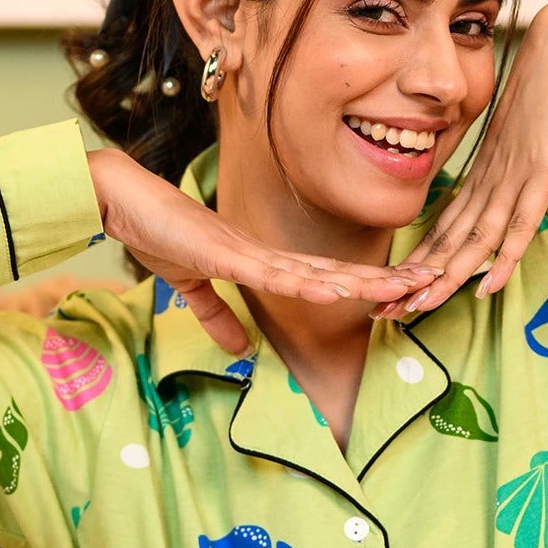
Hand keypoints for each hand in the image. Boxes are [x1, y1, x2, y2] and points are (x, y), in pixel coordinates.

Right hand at [87, 148, 420, 353]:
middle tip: (429, 281)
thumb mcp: (189, 286)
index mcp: (258, 259)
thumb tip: (241, 349)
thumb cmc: (152, 230)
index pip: (321, 274)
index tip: (400, 288)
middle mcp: (263, 252)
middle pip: (334, 270)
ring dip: (360, 280)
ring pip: (315, 270)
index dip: (361, 282)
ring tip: (403, 286)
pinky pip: (272, 272)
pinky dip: (305, 281)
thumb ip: (216, 316)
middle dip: (381, 278)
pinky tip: (336, 288)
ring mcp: (247, 251)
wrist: (118, 199)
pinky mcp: (224, 253)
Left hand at [396, 0, 547, 311]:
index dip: (423, 261)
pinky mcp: (539, 170)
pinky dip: (503, 257)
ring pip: (475, 238)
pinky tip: (486, 284)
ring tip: (422, 307)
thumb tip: (500, 186)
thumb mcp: (519, 134)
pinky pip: (518, 223)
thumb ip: (507, 163)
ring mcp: (513, 175)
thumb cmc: (544, 86)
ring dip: (449, 277)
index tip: (399, 289)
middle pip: (450, 239)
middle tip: (389, 311)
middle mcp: (490, 178)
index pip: (446, 225)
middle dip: (420, 279)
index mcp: (482, 171)